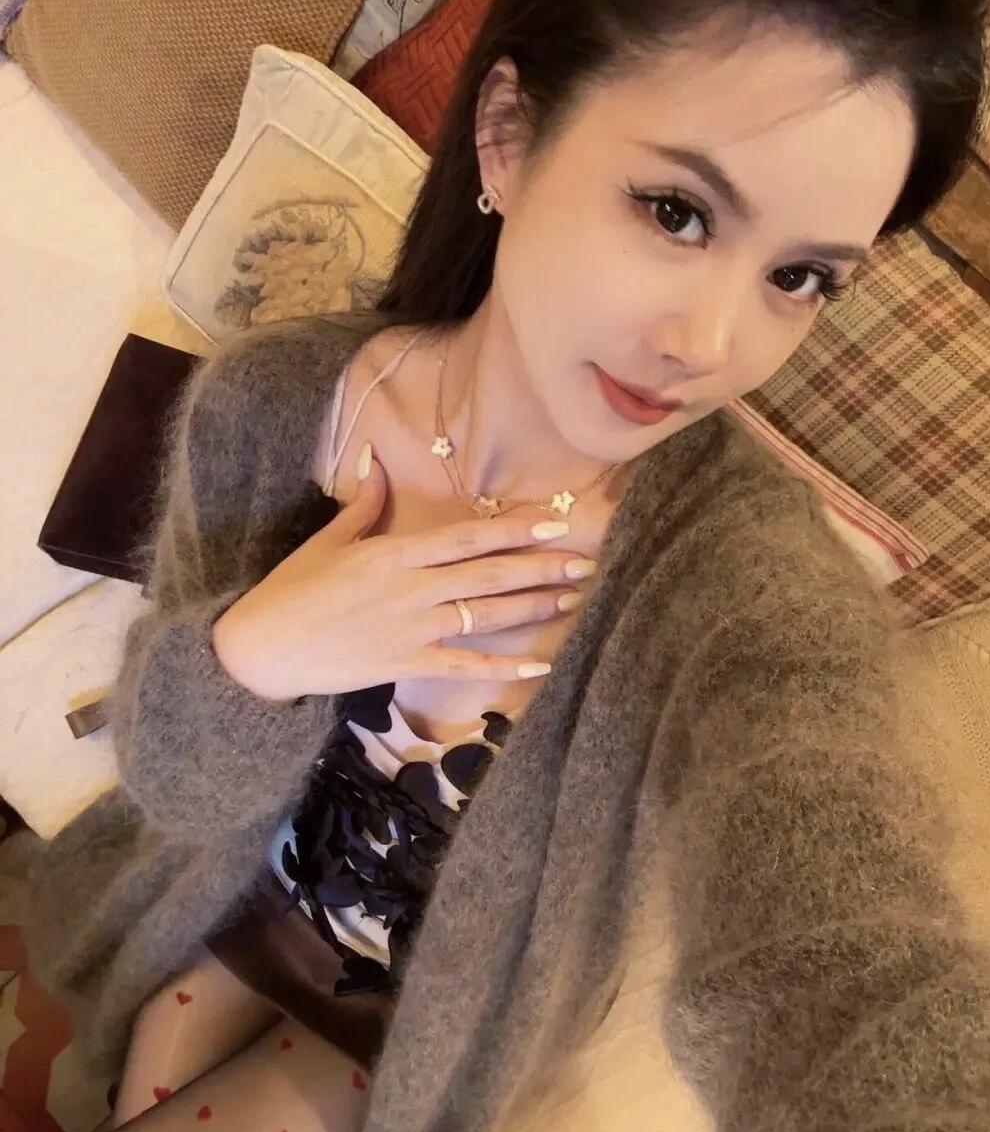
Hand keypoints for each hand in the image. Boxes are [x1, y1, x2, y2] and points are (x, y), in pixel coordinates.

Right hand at [212, 452, 594, 701]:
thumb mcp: (328, 539)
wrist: (261, 648)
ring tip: (572, 597)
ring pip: (485, 615)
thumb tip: (377, 463)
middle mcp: (411, 588)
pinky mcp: (405, 664)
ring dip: (532, 606)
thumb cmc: (291, 590)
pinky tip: (540, 664)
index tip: (553, 520)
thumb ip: (363, 505)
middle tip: (585, 560)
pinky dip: (503, 668)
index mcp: (395, 552)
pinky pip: (464, 666)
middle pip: (489, 574)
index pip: (467, 537)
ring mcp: (411, 628)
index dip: (514, 528)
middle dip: (540, 566)